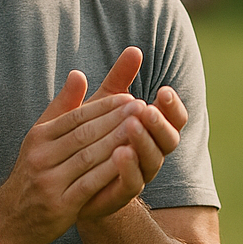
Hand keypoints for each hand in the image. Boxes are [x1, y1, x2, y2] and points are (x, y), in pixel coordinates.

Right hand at [0, 67, 147, 243]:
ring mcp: (49, 181)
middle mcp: (41, 156)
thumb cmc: (33, 173)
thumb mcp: (41, 138)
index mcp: (39, 136)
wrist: (10, 219)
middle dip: (116, 120)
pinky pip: (89, 184)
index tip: (130, 99)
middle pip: (85, 134)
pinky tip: (129, 161)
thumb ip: (62, 107)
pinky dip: (110, 171)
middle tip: (143, 108)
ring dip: (117, 142)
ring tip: (141, 130)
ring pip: (89, 156)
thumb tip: (79, 74)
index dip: (105, 107)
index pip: (77, 116)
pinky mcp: (59, 205)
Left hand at [79, 48, 187, 219]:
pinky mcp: (121, 194)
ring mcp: (140, 175)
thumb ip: (119, 80)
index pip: (174, 118)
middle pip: (170, 139)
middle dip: (159, 123)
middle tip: (146, 108)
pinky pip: (133, 183)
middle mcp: (152, 153)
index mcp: (152, 131)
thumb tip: (134, 49)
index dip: (172, 106)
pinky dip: (128, 168)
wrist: (68, 180)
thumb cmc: (90, 138)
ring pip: (153, 160)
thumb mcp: (102, 104)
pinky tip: (119, 153)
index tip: (163, 91)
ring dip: (144, 142)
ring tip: (131, 126)